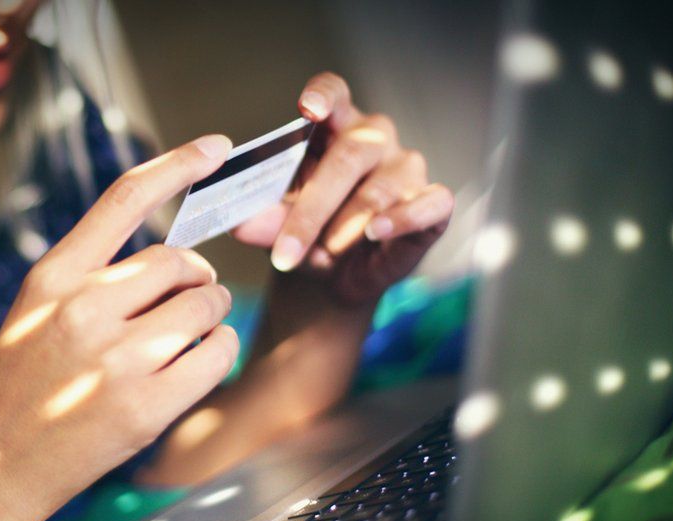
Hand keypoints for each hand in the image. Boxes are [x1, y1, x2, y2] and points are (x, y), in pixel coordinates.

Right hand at [0, 135, 238, 520]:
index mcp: (53, 276)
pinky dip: (221, 351)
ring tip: (187, 338)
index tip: (218, 146)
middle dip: (196, 279)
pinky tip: (199, 362)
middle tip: (186, 302)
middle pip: (181, 260)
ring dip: (211, 315)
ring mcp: (114, 360)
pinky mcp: (144, 407)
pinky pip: (218, 352)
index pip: (125, 198)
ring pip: (206, 303)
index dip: (178, 164)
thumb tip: (179, 256)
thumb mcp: (38, 310)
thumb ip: (96, 275)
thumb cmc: (23, 384)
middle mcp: (81, 309)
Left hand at [232, 72, 453, 304]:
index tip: (308, 108)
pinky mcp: (433, 203)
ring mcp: (407, 168)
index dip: (323, 96)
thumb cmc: (306, 233)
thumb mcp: (278, 227)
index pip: (333, 93)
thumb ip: (262, 219)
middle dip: (313, 207)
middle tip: (287, 248)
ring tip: (323, 254)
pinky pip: (431, 204)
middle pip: (348, 156)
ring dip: (346, 225)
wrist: (335, 276)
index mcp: (333, 127)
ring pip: (379, 188)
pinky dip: (403, 218)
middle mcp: (374, 140)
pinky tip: (376, 232)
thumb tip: (239, 223)